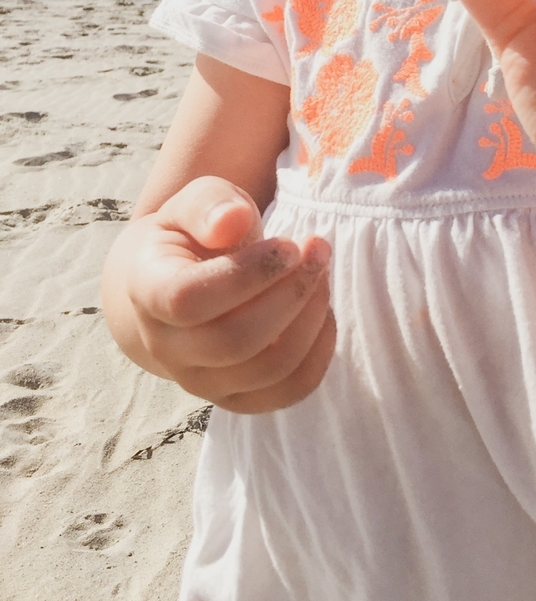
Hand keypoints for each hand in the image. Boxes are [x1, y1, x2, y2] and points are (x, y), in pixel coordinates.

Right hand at [102, 176, 334, 413]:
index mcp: (148, 292)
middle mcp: (166, 348)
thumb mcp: (192, 203)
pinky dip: (318, 353)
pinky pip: (287, 391)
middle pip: (234, 342)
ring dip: (310, 319)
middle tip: (318, 249)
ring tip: (321, 273)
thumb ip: (209, 205)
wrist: (173, 284)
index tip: (289, 244)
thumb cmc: (191, 235)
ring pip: (267, 370)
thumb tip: (231, 222)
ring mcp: (200, 381)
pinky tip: (323, 311)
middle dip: (291, 293)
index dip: (247, 275)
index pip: (188, 301)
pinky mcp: (236, 397)